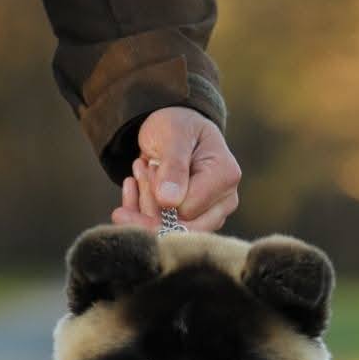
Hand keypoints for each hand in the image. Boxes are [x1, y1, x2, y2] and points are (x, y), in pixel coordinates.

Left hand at [111, 107, 240, 232]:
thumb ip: (173, 166)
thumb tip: (169, 202)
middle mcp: (225, 201)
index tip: (147, 166)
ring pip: (169, 232)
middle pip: (181, 228)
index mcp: (225, 176)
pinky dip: (140, 212)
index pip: (186, 210)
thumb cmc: (178, 126)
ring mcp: (213, 215)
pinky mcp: (197, 223)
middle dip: (148, 205)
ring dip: (143, 205)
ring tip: (140, 170)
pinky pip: (164, 232)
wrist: (177, 130)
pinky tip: (133, 186)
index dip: (158, 197)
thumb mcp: (172, 135)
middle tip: (138, 169)